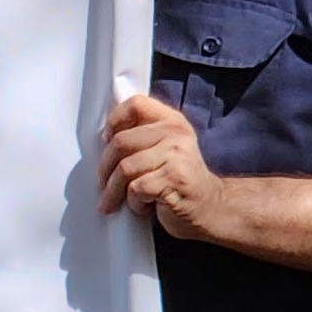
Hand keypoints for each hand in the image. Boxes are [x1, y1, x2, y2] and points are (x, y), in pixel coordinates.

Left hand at [96, 92, 224, 237]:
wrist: (209, 207)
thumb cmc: (177, 181)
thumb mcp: (164, 150)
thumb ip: (141, 137)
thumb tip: (103, 138)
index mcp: (172, 121)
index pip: (136, 104)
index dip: (114, 120)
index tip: (106, 139)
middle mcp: (176, 133)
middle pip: (121, 141)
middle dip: (105, 168)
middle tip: (102, 185)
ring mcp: (177, 155)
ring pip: (125, 168)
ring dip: (114, 191)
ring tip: (116, 202)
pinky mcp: (174, 179)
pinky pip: (135, 188)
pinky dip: (133, 203)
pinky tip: (143, 206)